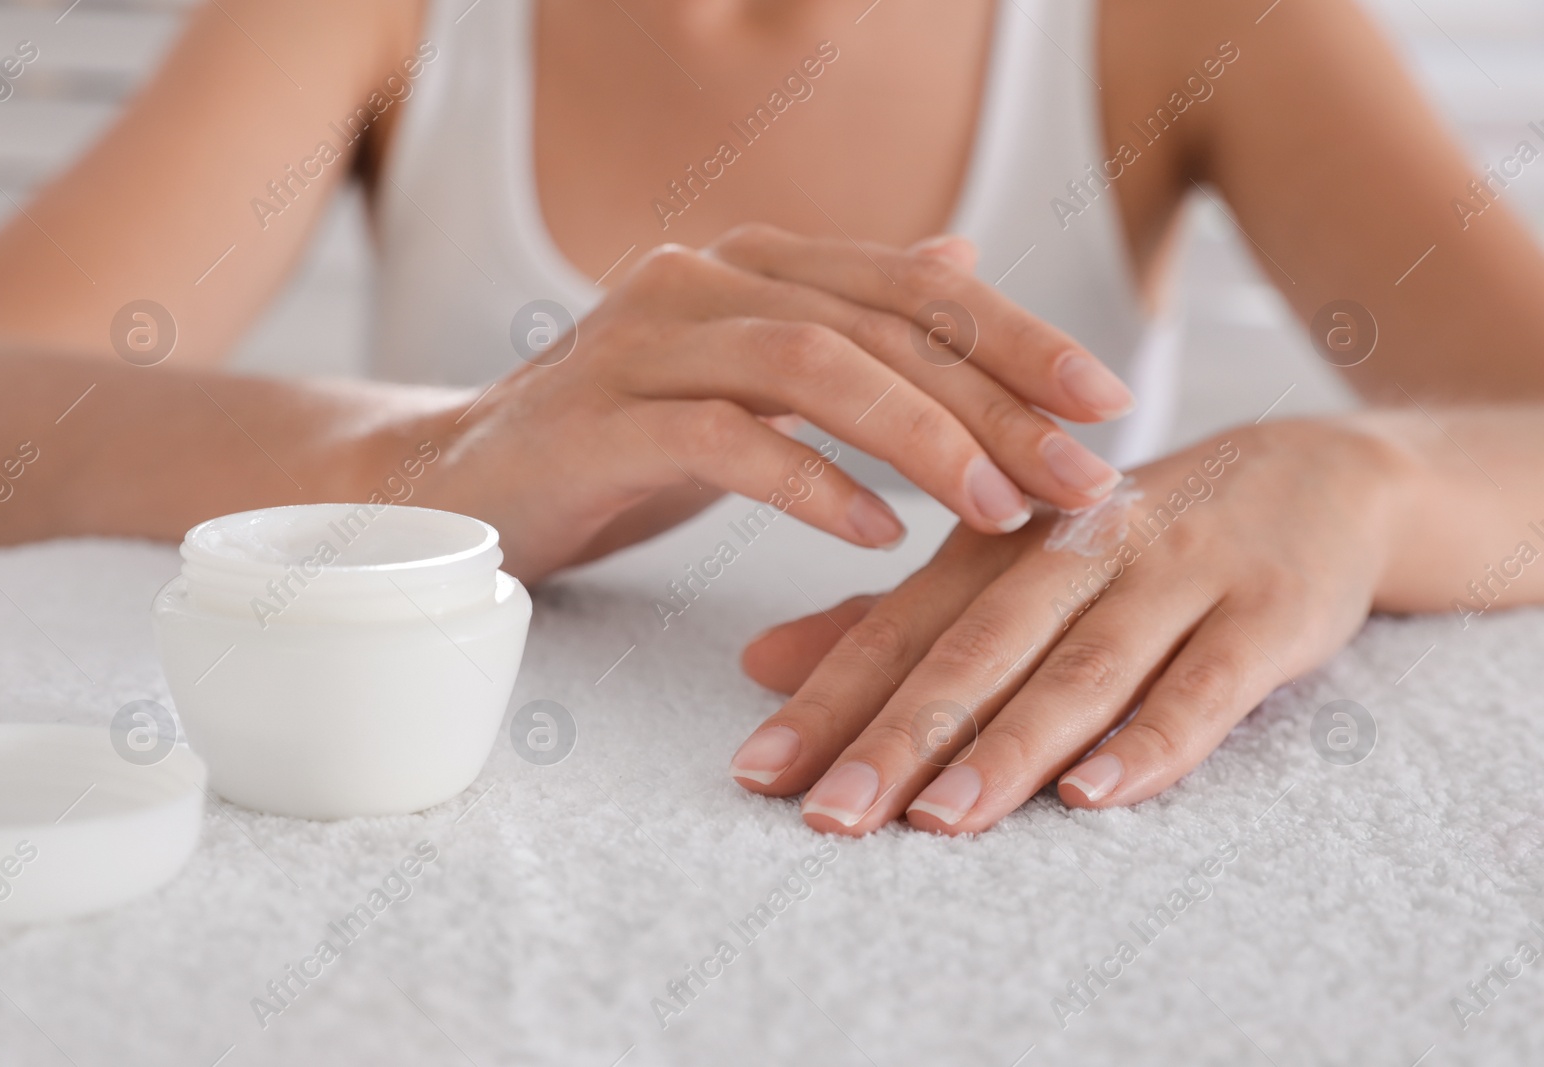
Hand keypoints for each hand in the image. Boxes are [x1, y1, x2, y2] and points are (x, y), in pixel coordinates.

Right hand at [425, 225, 1132, 580]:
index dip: (1018, 337)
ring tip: (997, 509)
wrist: (464, 486)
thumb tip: (963, 259)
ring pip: (810, 364)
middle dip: (997, 400)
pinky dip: (810, 482)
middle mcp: (701, 280)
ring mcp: (641, 341)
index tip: (1107, 402)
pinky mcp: (596, 419)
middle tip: (1083, 478)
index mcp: (752, 267)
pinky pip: (723, 439)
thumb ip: (852, 321)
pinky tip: (876, 533)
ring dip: (920, 437)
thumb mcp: (753, 378)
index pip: (911, 287)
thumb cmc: (625, 440)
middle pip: (879, 322)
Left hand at [728, 418, 1412, 833]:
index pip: (899, 629)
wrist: (1316, 475)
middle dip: (896, 736)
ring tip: (938, 818)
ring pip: (1079, 670)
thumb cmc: (1133, 541)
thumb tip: (757, 664)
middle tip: (828, 814)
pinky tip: (1093, 796)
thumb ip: (894, 620)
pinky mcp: (1268, 613)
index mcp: (1002, 542)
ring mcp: (1176, 579)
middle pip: (975, 651)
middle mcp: (1078, 553)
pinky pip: (1205, 687)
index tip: (755, 773)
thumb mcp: (1009, 563)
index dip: (826, 699)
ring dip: (1006, 748)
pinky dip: (1150, 742)